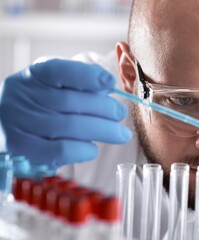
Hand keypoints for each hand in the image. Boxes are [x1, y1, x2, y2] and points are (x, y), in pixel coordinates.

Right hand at [0, 59, 131, 169]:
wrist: (5, 125)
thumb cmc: (41, 103)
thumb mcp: (55, 86)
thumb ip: (79, 84)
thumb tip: (107, 87)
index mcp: (34, 76)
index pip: (59, 70)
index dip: (87, 76)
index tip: (110, 82)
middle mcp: (22, 96)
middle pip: (69, 101)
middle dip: (103, 109)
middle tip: (120, 114)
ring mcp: (19, 123)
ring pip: (68, 127)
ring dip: (102, 131)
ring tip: (120, 134)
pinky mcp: (21, 149)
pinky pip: (58, 150)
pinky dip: (82, 150)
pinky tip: (93, 149)